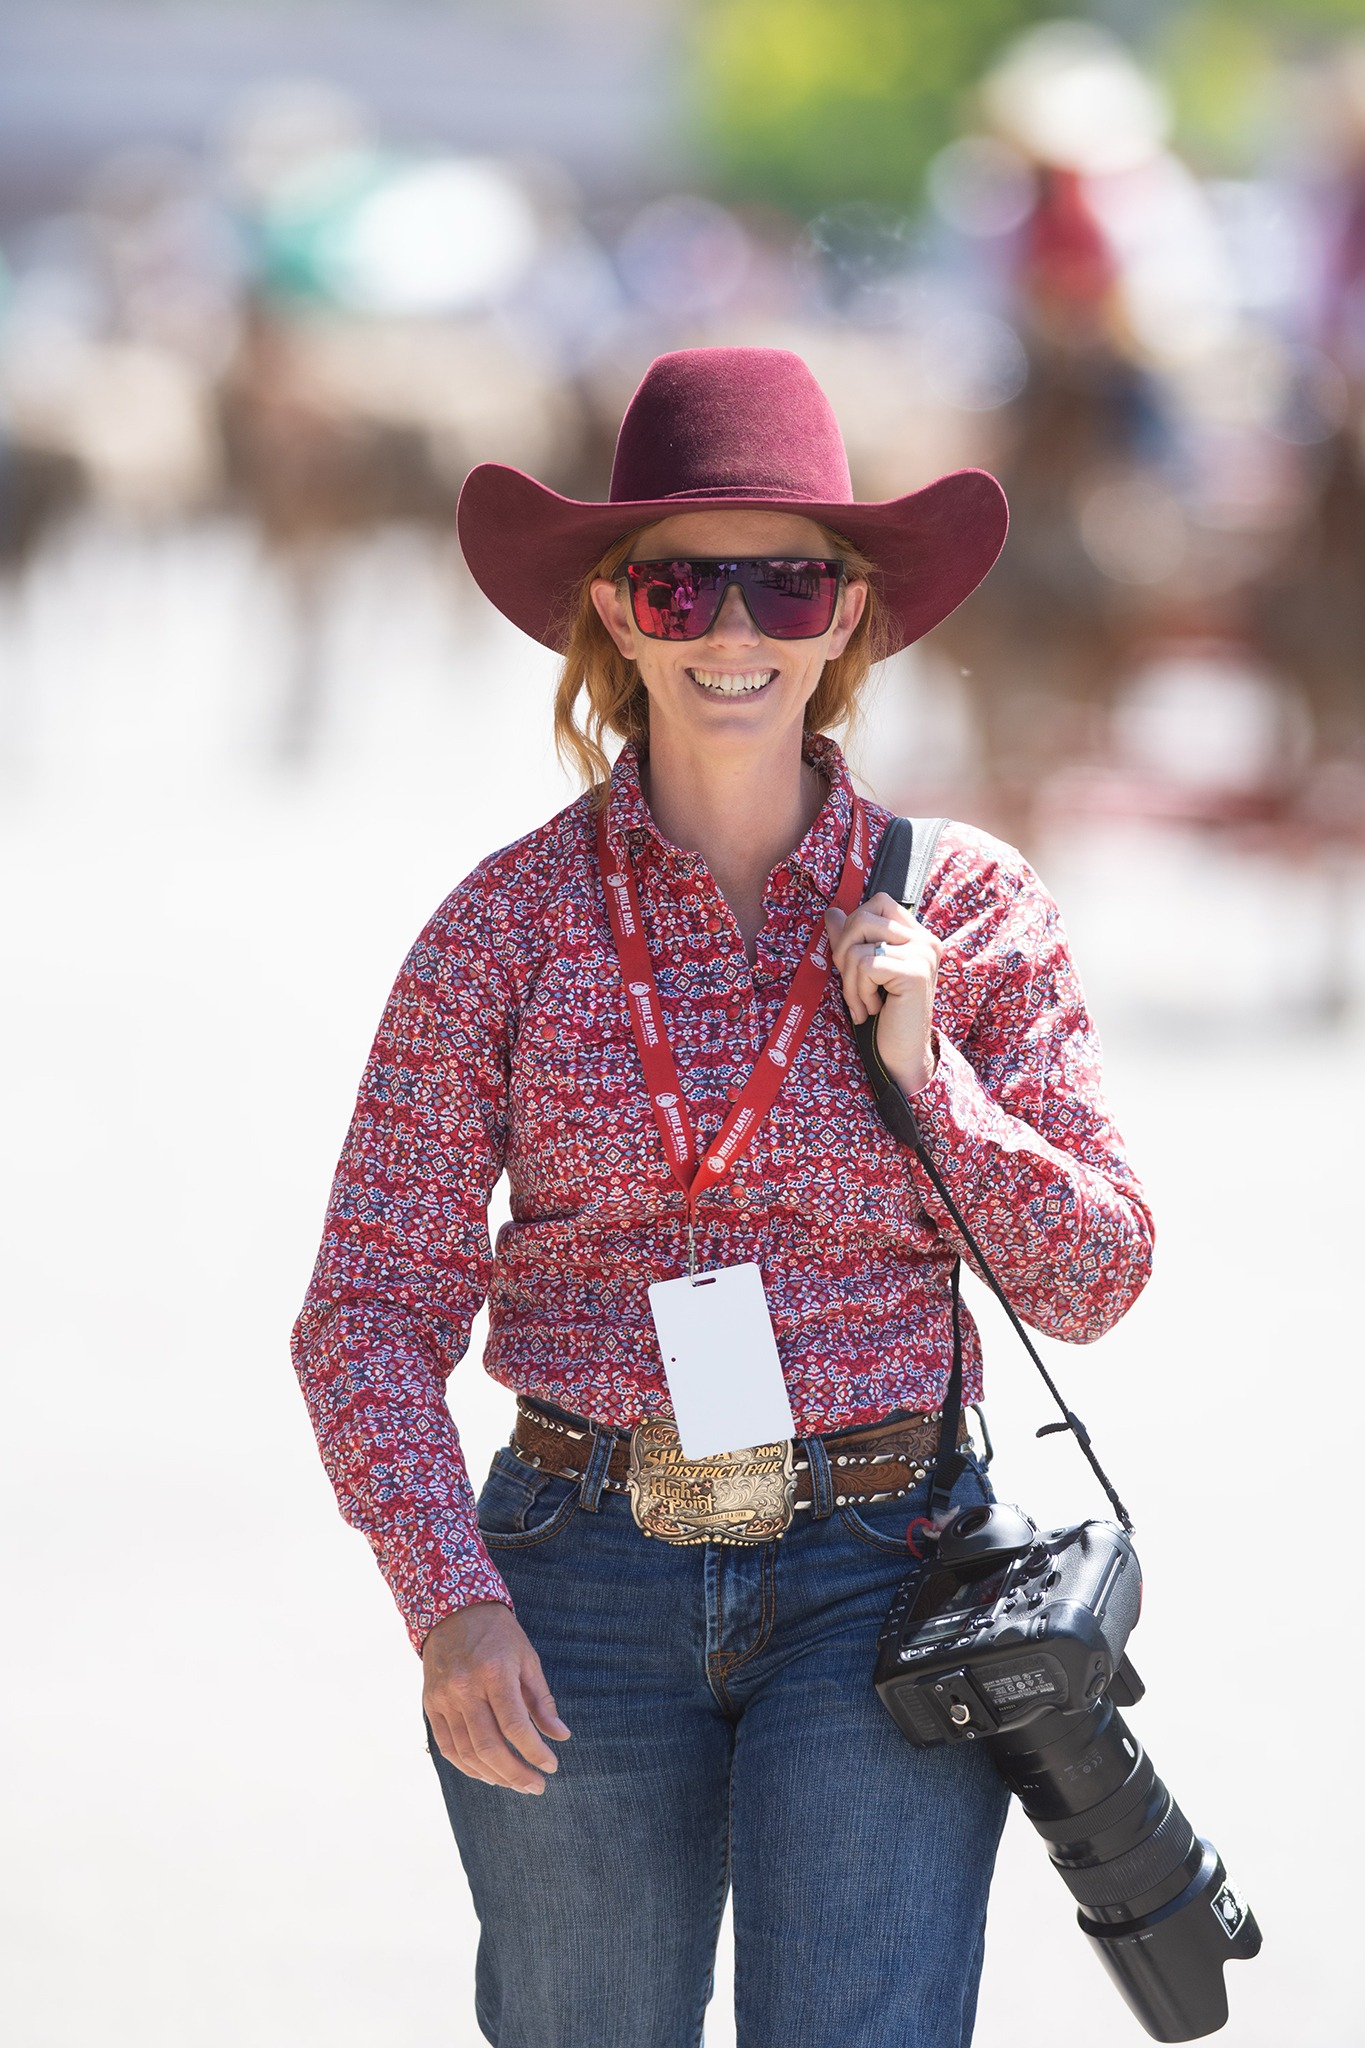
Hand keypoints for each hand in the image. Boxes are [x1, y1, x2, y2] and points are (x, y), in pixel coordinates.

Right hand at [422, 1601, 570, 1793]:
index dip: (535, 1752)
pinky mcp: (431, 1705)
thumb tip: (561, 1736)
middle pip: (489, 1746)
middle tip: (536, 1786)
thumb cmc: (498, 1634)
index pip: (515, 1725)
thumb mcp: (527, 1658)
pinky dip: (468, 1767)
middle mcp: (465, 1687)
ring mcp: (444, 1698)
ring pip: (467, 1753)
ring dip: (494, 1776)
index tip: (551, 1766)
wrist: (452, 1610)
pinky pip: (447, 1747)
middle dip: (516, 1773)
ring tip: (516, 1783)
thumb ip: (542, 1700)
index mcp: (494, 1671)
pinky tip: (488, 1774)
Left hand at [826, 891, 942, 1096]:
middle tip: (854, 987)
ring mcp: (923, 954)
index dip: (854, 926)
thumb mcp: (864, 972)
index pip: (878, 902)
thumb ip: (851, 940)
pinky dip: (858, 991)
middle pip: (862, 919)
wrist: (901, 1054)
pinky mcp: (914, 972)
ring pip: (859, 946)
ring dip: (850, 981)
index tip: (854, 960)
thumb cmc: (883, 1015)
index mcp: (917, 935)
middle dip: (844, 954)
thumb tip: (832, 912)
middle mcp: (925, 940)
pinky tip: (871, 1009)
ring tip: (864, 1003)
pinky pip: (865, 965)